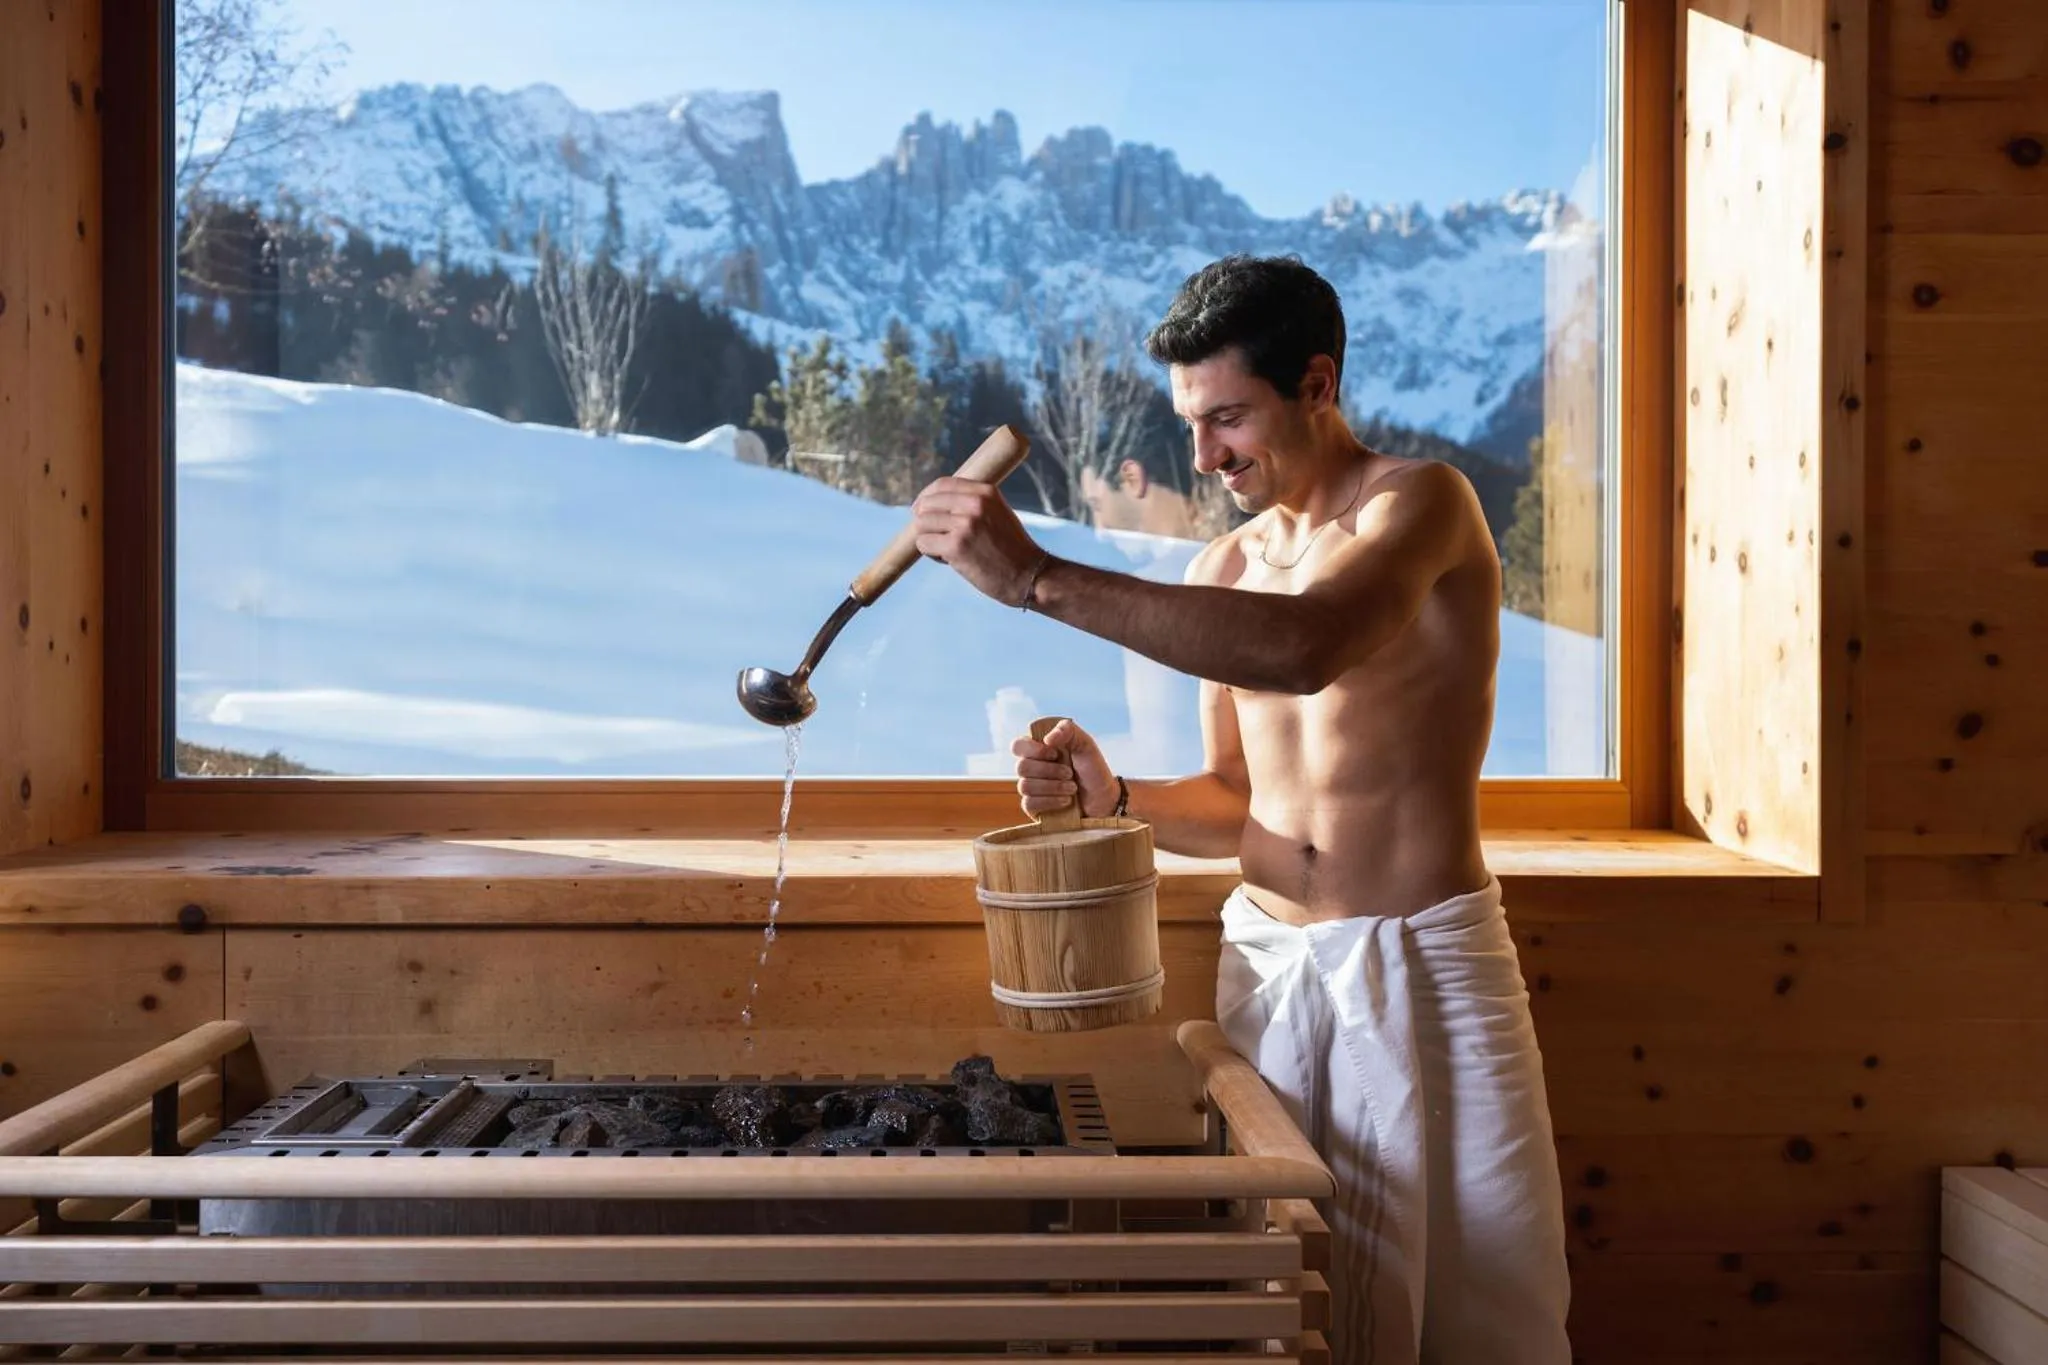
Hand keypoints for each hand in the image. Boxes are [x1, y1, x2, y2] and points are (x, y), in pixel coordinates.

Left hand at [911, 476, 1044, 605]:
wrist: (1030, 575)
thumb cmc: (1011, 549)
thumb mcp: (997, 513)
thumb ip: (972, 503)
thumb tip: (934, 502)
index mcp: (985, 492)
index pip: (942, 484)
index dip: (926, 497)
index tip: (920, 510)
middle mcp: (974, 504)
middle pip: (927, 505)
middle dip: (925, 522)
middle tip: (937, 537)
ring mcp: (965, 524)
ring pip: (921, 525)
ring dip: (929, 539)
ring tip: (947, 551)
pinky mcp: (956, 546)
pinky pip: (924, 544)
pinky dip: (931, 554)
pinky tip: (949, 560)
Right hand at [1011, 717, 1119, 818]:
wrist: (1103, 798)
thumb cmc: (1092, 769)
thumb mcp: (1085, 743)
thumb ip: (1067, 730)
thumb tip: (1047, 739)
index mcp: (1039, 750)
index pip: (1018, 745)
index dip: (1033, 750)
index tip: (1055, 753)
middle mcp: (1031, 768)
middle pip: (1022, 767)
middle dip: (1050, 771)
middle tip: (1070, 773)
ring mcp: (1031, 789)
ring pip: (1025, 786)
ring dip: (1053, 787)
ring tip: (1072, 788)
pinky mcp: (1033, 807)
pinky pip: (1029, 803)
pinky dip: (1051, 801)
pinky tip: (1066, 801)